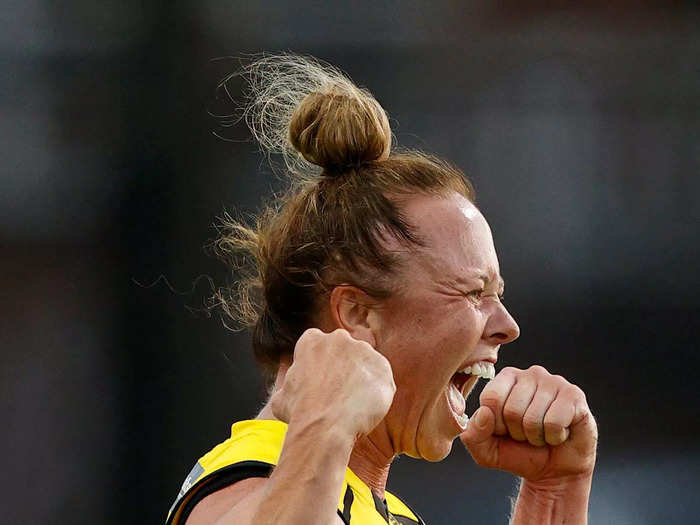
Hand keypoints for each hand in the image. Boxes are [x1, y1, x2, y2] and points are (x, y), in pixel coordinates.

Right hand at [270, 328, 395, 437]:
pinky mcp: (382, 367)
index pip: (319, 345)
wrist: (325, 427)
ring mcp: (363, 351)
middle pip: (344, 351)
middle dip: (343, 368)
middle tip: (339, 393)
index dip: (320, 365)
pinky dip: (376, 392)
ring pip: (364, 364)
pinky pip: (381, 379)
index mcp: (312, 340)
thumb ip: (289, 386)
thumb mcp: (281, 398)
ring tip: (353, 405)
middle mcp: (339, 339)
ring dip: (361, 380)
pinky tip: (366, 408)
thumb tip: (286, 394)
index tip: (321, 382)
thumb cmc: (300, 413)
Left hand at [460, 365, 596, 482]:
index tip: (505, 431)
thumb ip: (473, 435)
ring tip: (543, 433)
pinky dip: (554, 437)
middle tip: (528, 434)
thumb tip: (483, 414)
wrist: (555, 470)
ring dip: (536, 437)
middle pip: (511, 410)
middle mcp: (530, 374)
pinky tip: (559, 433)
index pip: (491, 399)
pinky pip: (554, 422)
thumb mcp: (486, 450)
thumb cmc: (518, 452)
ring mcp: (554, 382)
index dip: (496, 425)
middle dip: (518, 433)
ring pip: (533, 418)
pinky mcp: (574, 396)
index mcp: (505, 378)